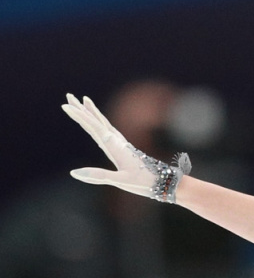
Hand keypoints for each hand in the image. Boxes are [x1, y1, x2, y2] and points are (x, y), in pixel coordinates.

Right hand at [62, 93, 187, 201]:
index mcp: (115, 146)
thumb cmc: (143, 182)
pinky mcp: (123, 148)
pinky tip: (97, 123)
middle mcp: (117, 142)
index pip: (93, 127)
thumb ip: (98, 176)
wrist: (163, 181)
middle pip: (96, 121)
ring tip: (82, 101)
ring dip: (91, 113)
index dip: (80, 116)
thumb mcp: (120, 180)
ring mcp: (120, 143)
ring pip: (102, 124)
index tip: (66, 106)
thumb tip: (73, 172)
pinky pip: (108, 130)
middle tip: (68, 96)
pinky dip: (99, 123)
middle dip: (82, 109)